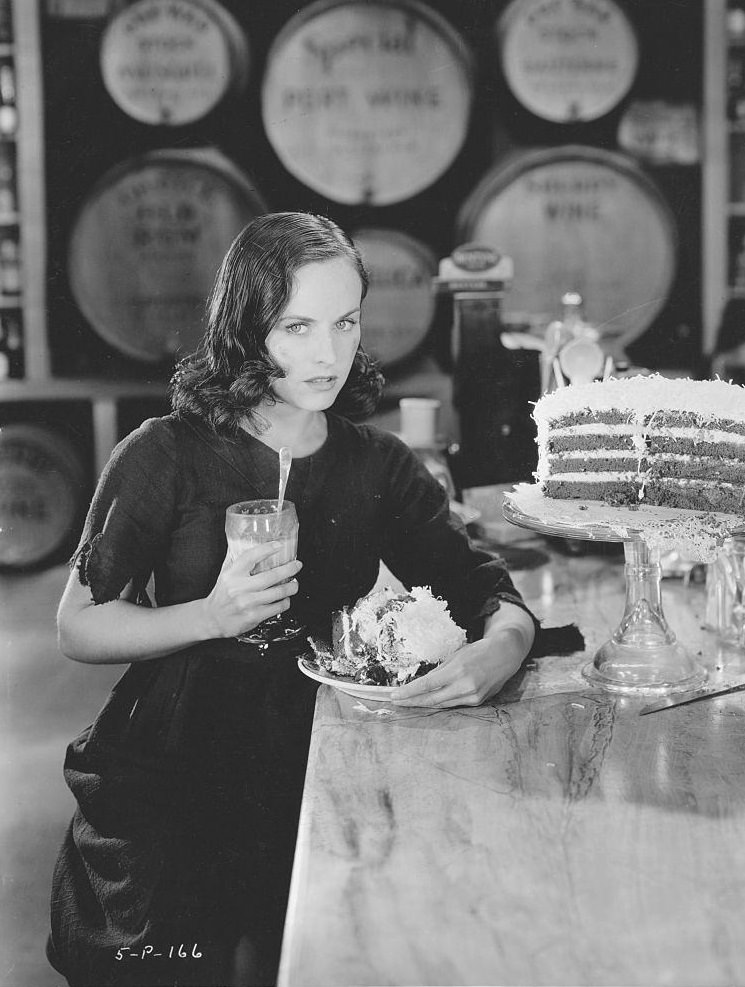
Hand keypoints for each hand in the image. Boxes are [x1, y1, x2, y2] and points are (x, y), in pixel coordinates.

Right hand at [201, 542, 301, 639]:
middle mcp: (239, 588)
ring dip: (291, 587)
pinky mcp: (254, 616)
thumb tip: (244, 540)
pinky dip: (285, 602)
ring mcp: (247, 603)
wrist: (212, 619)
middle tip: (297, 565)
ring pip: (278, 592)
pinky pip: (277, 607)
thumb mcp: (224, 573)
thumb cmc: (221, 594)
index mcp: (232, 574)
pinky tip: (285, 599)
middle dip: (289, 569)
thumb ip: (235, 558)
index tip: (279, 545)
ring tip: (295, 583)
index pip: (251, 556)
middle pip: (271, 575)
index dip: (267, 549)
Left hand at [390, 609, 532, 707]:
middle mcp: (465, 686)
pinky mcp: (478, 702)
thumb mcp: (456, 655)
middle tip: (396, 702)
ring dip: (424, 704)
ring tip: (408, 702)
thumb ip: (440, 671)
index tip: (394, 695)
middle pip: (432, 699)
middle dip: (412, 702)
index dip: (409, 692)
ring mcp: (473, 696)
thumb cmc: (479, 650)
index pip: (427, 685)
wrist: (506, 654)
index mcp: (458, 670)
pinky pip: (454, 704)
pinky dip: (441, 702)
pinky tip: (430, 700)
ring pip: (442, 704)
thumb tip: (423, 684)